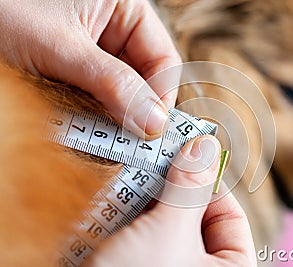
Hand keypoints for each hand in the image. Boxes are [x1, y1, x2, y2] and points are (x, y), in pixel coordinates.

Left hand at [0, 0, 180, 138]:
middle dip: (136, 110)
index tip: (151, 131)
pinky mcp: (77, 67)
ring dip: (113, 116)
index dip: (162, 96)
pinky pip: (98, 96)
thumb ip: (111, 82)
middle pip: (144, 78)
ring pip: (122, 91)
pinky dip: (93, 114)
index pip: (162, 58)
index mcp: (124, 9)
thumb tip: (153, 121)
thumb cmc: (3, 9)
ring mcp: (96, 49)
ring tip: (102, 139)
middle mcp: (115, 29)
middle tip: (128, 144)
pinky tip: (84, 127)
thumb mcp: (61, 46)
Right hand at [82, 136, 256, 266]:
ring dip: (140, 202)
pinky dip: (124, 218)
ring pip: (160, 224)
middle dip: (168, 189)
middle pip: (192, 216)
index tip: (185, 154)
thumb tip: (204, 147)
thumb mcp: (168, 234)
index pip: (229, 216)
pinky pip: (137, 236)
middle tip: (149, 159)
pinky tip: (108, 204)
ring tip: (124, 180)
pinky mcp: (137, 266)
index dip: (208, 182)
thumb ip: (189, 188)